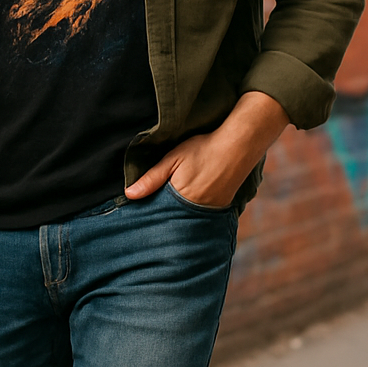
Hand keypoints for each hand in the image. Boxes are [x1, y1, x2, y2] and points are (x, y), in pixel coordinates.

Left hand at [125, 92, 289, 208]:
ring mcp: (210, 211)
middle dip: (163, 218)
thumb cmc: (202, 149)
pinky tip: (187, 208)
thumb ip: (151, 178)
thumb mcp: (172, 159)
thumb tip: (129, 195)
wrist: (237, 146)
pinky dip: (193, 213)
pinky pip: (201, 216)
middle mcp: (195, 211)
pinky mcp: (220, 208)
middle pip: (173, 219)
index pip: (158, 214)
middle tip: (151, 218)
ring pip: (187, 219)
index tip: (138, 216)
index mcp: (180, 199)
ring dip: (178, 216)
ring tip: (168, 214)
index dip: (149, 212)